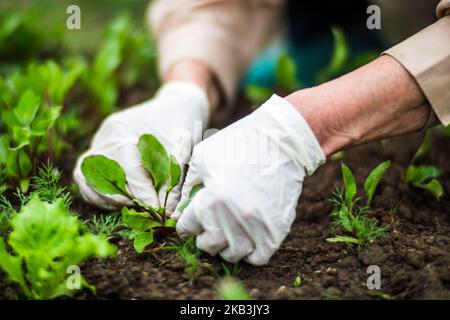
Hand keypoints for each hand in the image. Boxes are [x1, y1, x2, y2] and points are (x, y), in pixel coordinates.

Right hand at [73, 81, 208, 209]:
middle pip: (103, 174)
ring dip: (107, 196)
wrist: (176, 103)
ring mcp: (99, 140)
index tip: (157, 209)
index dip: (143, 193)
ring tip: (131, 204)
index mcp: (125, 129)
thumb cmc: (182, 124)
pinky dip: (98, 191)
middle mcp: (106, 135)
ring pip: (86, 176)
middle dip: (124, 196)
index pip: (128, 169)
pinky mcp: (99, 148)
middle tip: (146, 207)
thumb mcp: (181, 150)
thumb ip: (172, 180)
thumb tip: (166, 211)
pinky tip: (120, 199)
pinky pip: (85, 174)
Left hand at [173, 95, 324, 264]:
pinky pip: (258, 257)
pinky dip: (250, 252)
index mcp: (211, 201)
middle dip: (203, 236)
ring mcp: (256, 228)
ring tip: (228, 232)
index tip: (189, 221)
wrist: (282, 142)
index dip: (185, 224)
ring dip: (226, 246)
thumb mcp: (203, 157)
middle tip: (208, 226)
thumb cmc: (239, 145)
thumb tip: (181, 212)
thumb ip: (188, 187)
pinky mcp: (276, 231)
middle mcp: (232, 220)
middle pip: (207, 246)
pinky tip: (248, 237)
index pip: (186, 229)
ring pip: (232, 255)